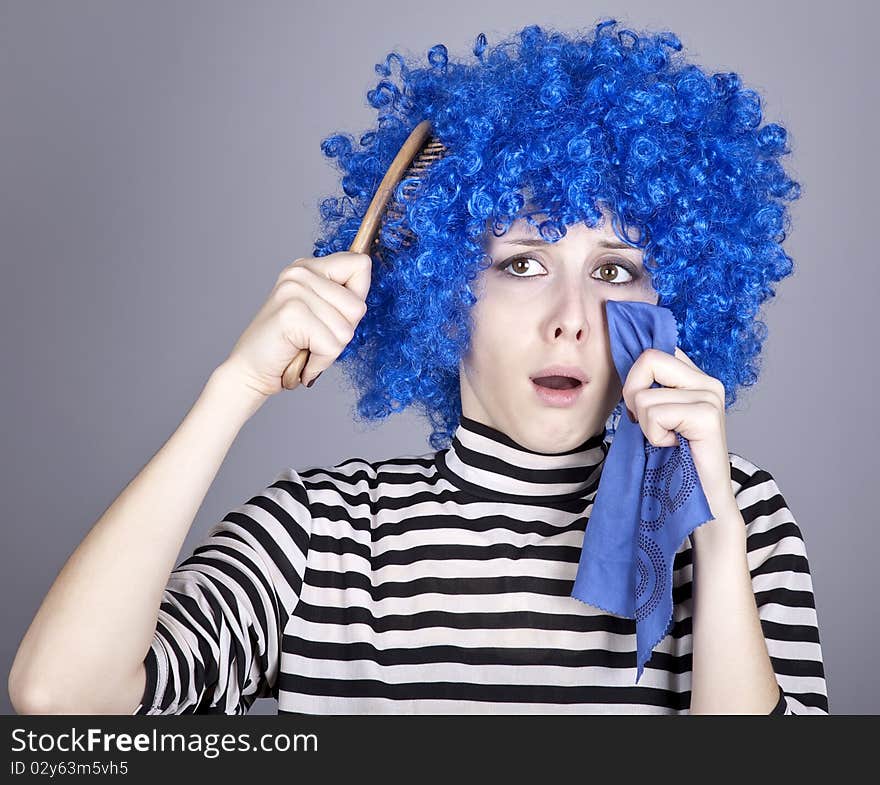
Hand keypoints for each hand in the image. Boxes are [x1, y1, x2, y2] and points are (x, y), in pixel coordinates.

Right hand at [220, 252, 371, 398]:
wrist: (250, 371)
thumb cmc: (289, 347)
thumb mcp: (320, 314)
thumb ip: (342, 298)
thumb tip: (368, 293)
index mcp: (308, 267)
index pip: (360, 264)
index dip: (358, 297)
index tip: (334, 315)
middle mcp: (300, 272)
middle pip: (358, 306)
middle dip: (342, 332)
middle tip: (314, 338)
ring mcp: (295, 290)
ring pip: (346, 329)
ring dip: (330, 351)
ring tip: (306, 348)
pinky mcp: (292, 314)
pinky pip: (332, 345)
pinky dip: (320, 362)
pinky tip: (301, 359)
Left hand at [621, 346, 736, 519]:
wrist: (700, 502)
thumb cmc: (672, 460)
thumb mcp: (654, 418)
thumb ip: (646, 388)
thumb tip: (620, 362)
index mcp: (694, 377)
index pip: (654, 351)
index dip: (634, 378)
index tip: (640, 409)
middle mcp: (707, 381)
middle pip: (647, 359)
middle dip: (633, 396)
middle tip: (649, 425)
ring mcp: (711, 397)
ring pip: (645, 396)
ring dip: (645, 426)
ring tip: (667, 441)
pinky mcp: (708, 416)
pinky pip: (655, 414)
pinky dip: (655, 437)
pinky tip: (673, 447)